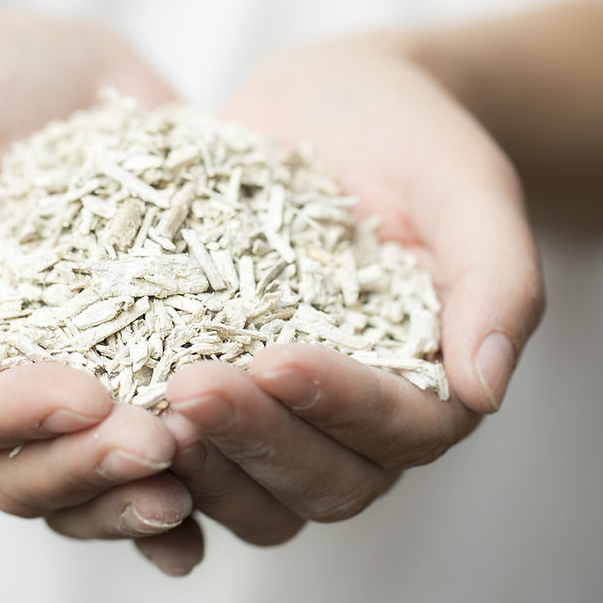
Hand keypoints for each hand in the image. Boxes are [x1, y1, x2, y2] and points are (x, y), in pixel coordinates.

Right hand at [0, 14, 201, 573]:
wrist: (57, 77)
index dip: (11, 415)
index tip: (84, 396)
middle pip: (17, 467)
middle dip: (83, 467)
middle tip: (156, 444)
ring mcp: (66, 383)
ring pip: (80, 481)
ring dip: (129, 499)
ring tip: (188, 491)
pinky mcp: (132, 373)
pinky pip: (141, 456)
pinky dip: (175, 493)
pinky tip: (209, 513)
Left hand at [159, 37, 544, 545]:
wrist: (338, 111)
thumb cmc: (414, 142)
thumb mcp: (467, 189)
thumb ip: (497, 282)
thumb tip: (487, 388)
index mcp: (430, 387)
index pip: (398, 431)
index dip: (337, 405)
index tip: (275, 360)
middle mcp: (358, 423)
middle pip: (319, 481)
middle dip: (255, 440)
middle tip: (189, 386)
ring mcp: (285, 420)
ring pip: (252, 491)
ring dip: (201, 464)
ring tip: (142, 408)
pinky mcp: (222, 395)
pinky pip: (193, 450)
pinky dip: (153, 453)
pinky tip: (104, 420)